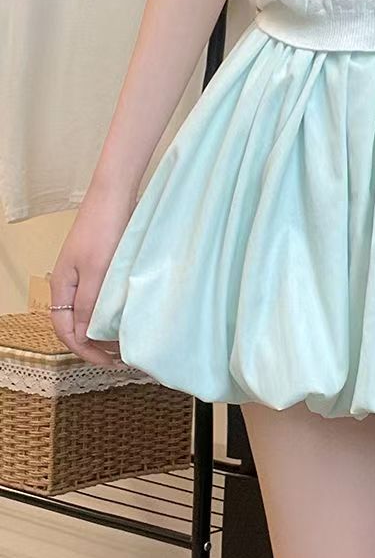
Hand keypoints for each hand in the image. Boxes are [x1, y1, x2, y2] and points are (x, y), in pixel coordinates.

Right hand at [49, 183, 136, 367]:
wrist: (114, 195)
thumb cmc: (104, 229)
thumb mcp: (97, 272)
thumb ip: (91, 305)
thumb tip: (86, 337)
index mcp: (63, 287)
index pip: (66, 331)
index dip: (85, 351)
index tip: (109, 362)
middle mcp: (71, 283)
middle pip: (77, 323)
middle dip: (95, 344)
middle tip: (121, 357)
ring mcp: (86, 273)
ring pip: (92, 310)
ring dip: (105, 329)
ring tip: (127, 341)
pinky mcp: (102, 264)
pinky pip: (103, 296)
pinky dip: (113, 311)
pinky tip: (129, 315)